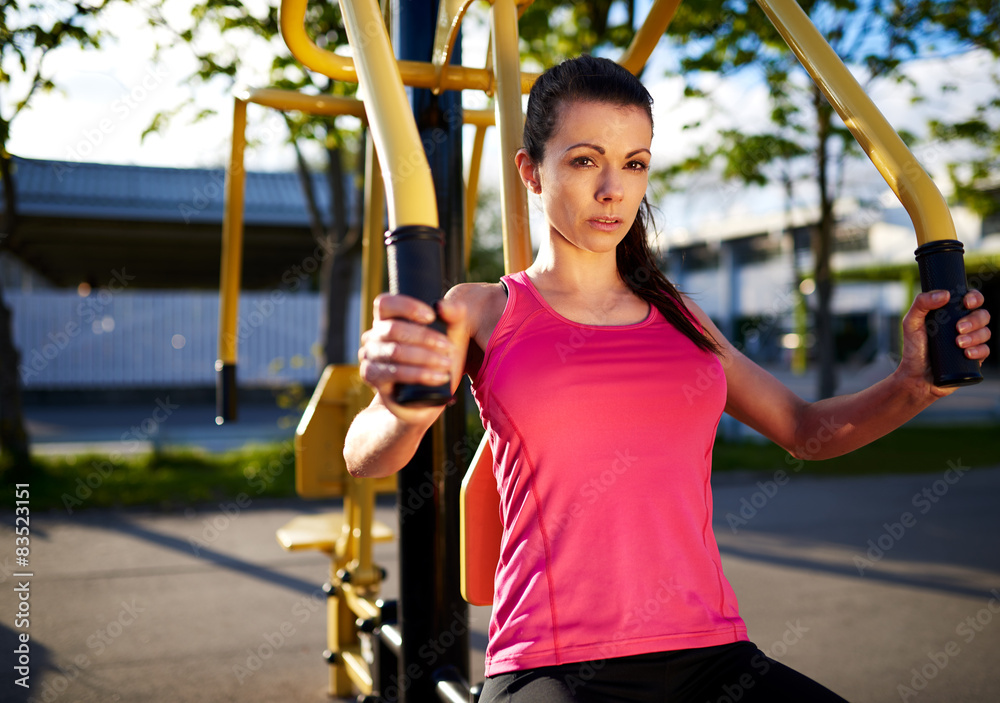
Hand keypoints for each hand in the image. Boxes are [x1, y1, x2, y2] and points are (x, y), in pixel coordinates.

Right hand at [358, 293, 466, 417]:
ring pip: (394, 351)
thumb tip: (442, 306)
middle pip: (393, 329)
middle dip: (424, 336)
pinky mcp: (372, 378)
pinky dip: (419, 374)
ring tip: (447, 364)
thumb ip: (452, 314)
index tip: (432, 316)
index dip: (407, 306)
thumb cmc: (437, 357)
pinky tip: (438, 377)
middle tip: (449, 346)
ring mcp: (370, 357)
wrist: (425, 396)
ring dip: (425, 357)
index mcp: (386, 320)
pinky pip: (394, 372)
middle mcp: (373, 337)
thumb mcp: (449, 334)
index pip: (385, 303)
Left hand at [898, 289, 990, 396]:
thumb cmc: (913, 348)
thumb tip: (945, 294)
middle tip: (958, 328)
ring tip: (958, 343)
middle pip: (982, 315)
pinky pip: (986, 351)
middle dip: (974, 320)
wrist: (916, 376)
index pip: (971, 300)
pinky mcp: (974, 358)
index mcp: (951, 314)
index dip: (974, 298)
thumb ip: (921, 304)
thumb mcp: (911, 323)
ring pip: (986, 332)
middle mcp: (964, 326)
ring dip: (975, 336)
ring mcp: (970, 342)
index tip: (966, 303)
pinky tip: (967, 353)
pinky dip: (979, 351)